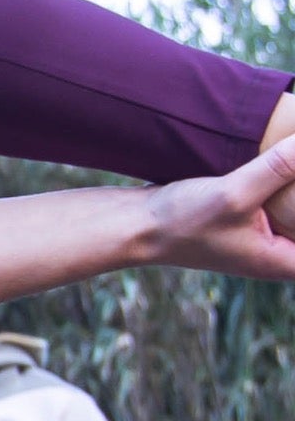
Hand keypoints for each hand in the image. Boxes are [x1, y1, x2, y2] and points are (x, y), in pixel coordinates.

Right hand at [142, 137, 294, 282]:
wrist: (140, 225)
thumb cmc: (183, 221)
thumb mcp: (234, 193)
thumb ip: (278, 168)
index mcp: (285, 262)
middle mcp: (282, 253)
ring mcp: (270, 238)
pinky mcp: (258, 220)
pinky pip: (290, 202)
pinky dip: (293, 183)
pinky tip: (292, 158)